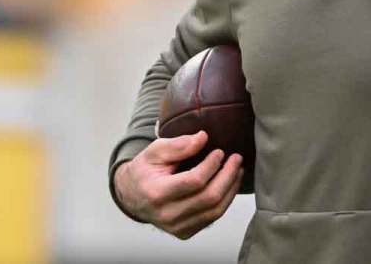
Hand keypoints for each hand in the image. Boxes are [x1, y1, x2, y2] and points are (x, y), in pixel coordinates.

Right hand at [113, 130, 244, 238]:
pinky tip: (229, 184)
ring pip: (215, 211)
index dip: (212, 165)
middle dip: (228, 176)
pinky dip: (225, 200)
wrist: (132, 196)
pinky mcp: (184, 232)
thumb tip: (202, 138)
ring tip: (238, 169)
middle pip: (209, 198)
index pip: (194, 181)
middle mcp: (166, 215)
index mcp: (156, 193)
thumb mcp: (155, 151)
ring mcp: (176, 227)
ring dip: (231, 188)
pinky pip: (212, 217)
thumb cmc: (145, 170)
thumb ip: (178, 144)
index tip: (220, 152)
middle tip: (237, 158)